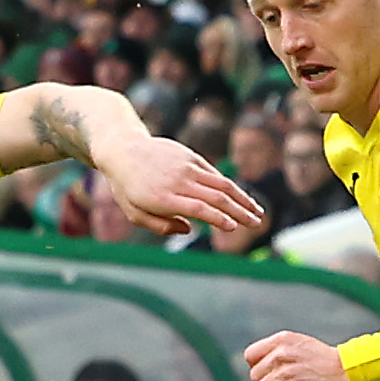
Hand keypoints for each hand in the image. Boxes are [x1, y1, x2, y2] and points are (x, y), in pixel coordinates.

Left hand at [95, 133, 269, 246]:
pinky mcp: (190, 157)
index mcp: (163, 198)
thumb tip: (189, 230)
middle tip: (255, 224)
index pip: (199, 209)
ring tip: (257, 211)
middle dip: (240, 212)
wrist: (122, 149)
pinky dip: (230, 186)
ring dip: (242, 199)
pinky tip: (240, 197)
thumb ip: (161, 226)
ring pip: (221, 183)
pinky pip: (214, 173)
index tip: (233, 227)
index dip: (219, 219)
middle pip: (217, 197)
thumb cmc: (126, 187)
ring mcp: (186, 166)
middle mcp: (178, 181)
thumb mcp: (135, 214)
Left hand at [244, 330, 350, 380]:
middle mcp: (282, 353)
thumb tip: (252, 363)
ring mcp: (287, 371)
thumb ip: (275, 349)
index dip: (256, 365)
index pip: (250, 355)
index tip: (269, 370)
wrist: (346, 371)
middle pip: (254, 375)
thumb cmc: (321, 359)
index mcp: (282, 339)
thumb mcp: (298, 343)